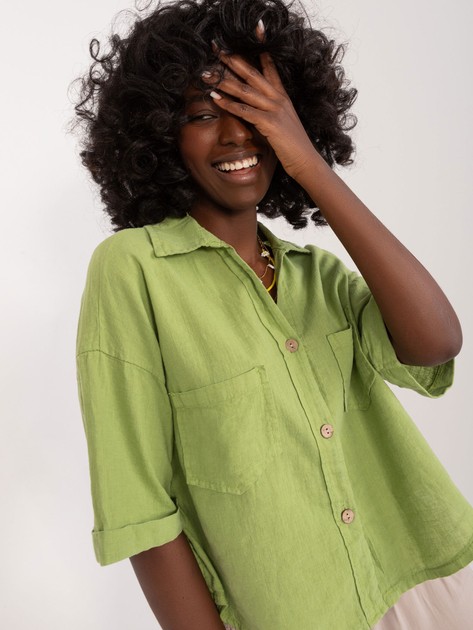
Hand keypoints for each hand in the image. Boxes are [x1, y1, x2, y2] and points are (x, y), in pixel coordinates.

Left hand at [203, 25, 317, 181]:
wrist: (306, 161)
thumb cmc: (293, 147)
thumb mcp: (283, 124)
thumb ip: (270, 113)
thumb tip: (256, 112)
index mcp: (282, 96)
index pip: (269, 68)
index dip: (259, 52)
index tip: (246, 40)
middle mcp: (278, 99)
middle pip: (252, 73)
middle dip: (233, 60)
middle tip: (216, 50)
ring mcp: (274, 109)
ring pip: (245, 90)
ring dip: (224, 81)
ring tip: (207, 74)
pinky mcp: (270, 123)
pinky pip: (245, 111)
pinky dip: (228, 104)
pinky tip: (215, 98)